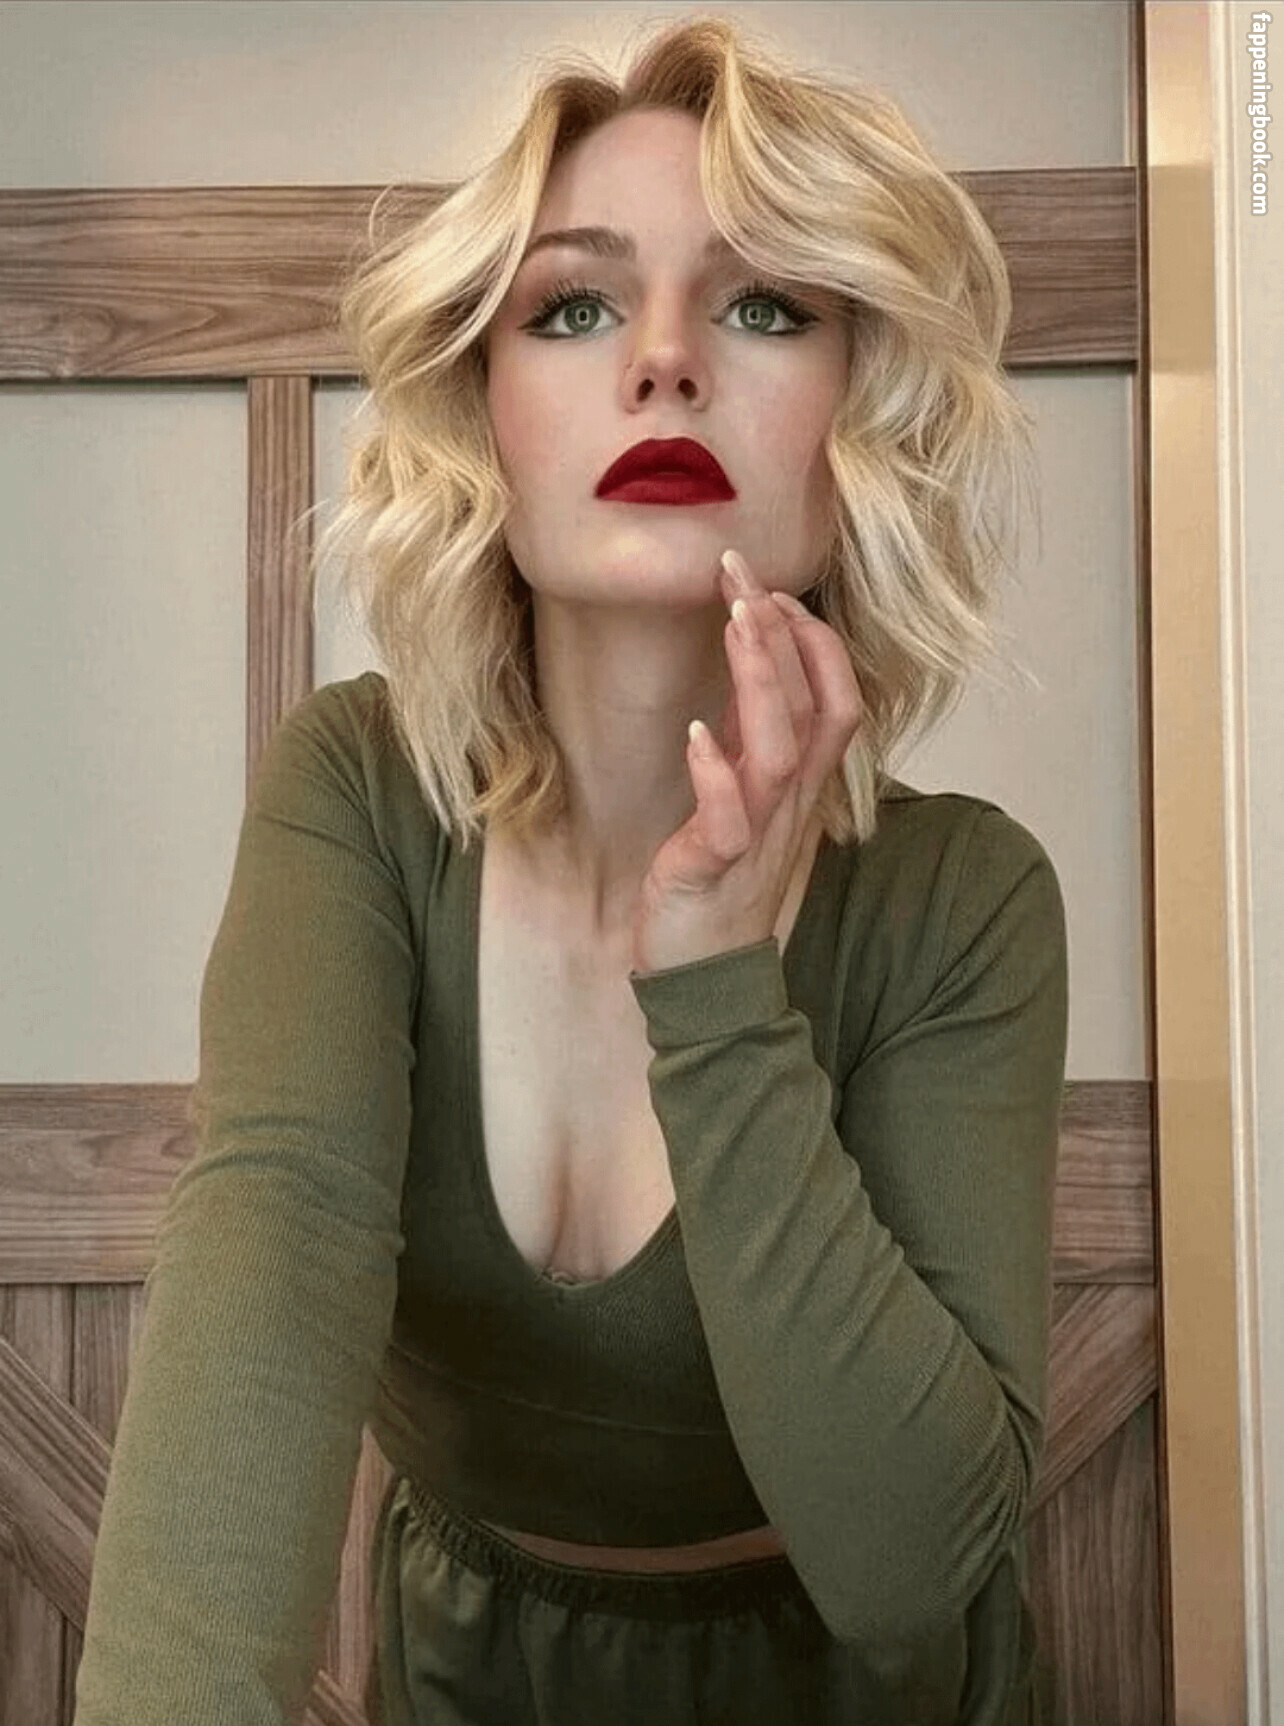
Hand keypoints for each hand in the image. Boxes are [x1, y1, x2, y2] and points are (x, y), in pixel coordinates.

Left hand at [630, 548, 863, 975]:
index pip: (836, 696)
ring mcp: (757, 836)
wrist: (706, 979)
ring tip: (736, 624)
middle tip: (742, 573)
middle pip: (815, 708)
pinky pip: (726, 819)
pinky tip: (696, 734)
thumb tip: (752, 667)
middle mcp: (791, 804)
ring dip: (760, 683)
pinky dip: (714, 773)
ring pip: (780, 751)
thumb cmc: (722, 883)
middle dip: (783, 635)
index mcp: (801, 784)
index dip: (812, 639)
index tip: (769, 588)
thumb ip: (753, 738)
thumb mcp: (745, 796)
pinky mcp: (713, 870)